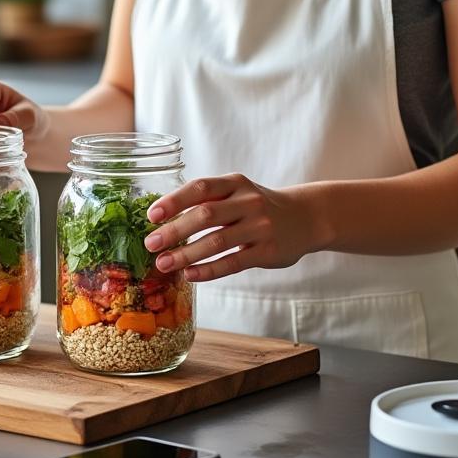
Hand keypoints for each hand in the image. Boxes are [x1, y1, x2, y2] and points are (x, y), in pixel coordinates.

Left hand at [142, 174, 326, 281]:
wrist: (306, 218)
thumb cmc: (257, 206)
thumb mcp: (237, 192)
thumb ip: (207, 200)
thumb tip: (161, 221)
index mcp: (236, 183)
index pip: (200, 187)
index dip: (174, 201)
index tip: (151, 215)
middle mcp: (249, 202)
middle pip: (206, 215)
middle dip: (174, 231)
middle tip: (150, 244)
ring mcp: (260, 227)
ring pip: (217, 242)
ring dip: (186, 255)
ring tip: (164, 264)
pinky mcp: (268, 252)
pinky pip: (233, 263)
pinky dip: (208, 270)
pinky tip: (190, 275)